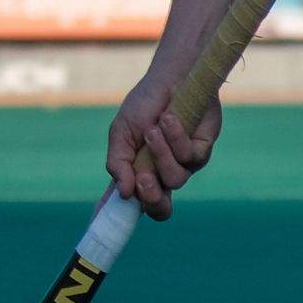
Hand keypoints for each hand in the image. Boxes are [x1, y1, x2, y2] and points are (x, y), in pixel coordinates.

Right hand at [107, 71, 219, 220]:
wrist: (172, 78)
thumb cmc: (144, 104)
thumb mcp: (121, 131)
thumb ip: (118, 162)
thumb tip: (124, 193)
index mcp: (138, 173)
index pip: (130, 204)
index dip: (117, 219)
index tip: (100, 223)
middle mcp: (161, 174)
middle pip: (161, 210)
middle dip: (151, 198)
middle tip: (143, 179)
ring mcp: (183, 165)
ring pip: (175, 180)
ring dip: (161, 155)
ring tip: (152, 131)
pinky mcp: (202, 152)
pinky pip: (191, 157)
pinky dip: (176, 137)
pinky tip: (169, 118)